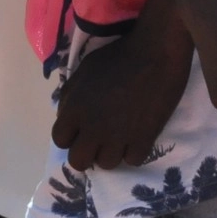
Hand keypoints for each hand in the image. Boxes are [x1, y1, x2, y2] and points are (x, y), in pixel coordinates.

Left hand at [54, 22, 193, 170]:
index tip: (81, 130)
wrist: (156, 52)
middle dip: (86, 153)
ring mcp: (118, 137)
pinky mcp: (143, 140)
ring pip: (107, 164)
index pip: (60, 140)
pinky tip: (138, 136)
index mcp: (75, 109)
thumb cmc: (119, 56)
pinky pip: (133, 161)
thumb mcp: (84, 69)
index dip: (70, 136)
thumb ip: (70, 95)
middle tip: (99, 141)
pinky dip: (135, 151)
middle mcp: (92, 128)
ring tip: (121, 137)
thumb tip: (66, 116)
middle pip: (79, 161)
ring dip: (112, 153)